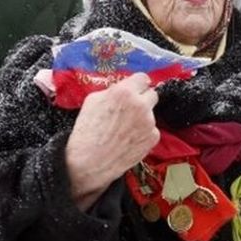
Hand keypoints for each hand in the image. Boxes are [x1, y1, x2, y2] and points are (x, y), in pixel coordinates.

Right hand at [65, 73, 159, 210]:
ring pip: (151, 114)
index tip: (136, 89)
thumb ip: (112, 91)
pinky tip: (129, 140)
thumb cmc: (87, 131)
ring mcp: (149, 122)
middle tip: (131, 109)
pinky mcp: (153, 138)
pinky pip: (152, 130)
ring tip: (124, 130)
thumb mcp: (92, 101)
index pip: (143, 78)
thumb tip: (121, 89)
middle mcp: (141, 105)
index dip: (138, 84)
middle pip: (152, 94)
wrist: (89, 162)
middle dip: (142, 99)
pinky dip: (144, 133)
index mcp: (125, 92)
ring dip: (142, 118)